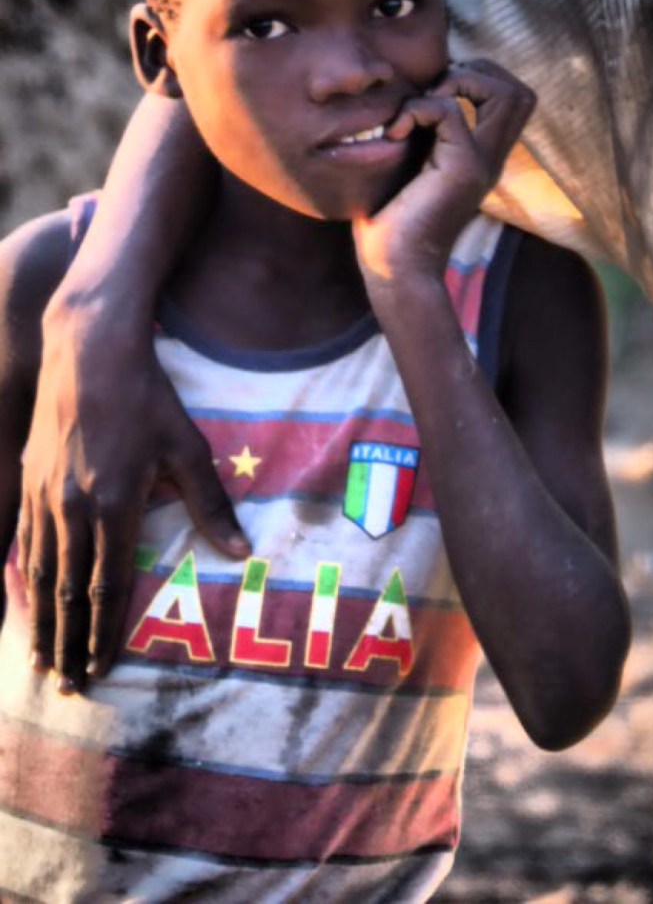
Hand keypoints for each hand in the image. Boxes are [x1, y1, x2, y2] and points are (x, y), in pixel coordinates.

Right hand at [20, 285, 249, 690]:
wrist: (89, 352)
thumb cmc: (149, 397)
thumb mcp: (188, 447)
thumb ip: (211, 504)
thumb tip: (243, 552)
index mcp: (114, 506)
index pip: (107, 586)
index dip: (103, 632)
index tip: (101, 670)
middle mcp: (72, 509)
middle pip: (67, 592)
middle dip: (68, 643)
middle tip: (68, 686)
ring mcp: (44, 496)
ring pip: (39, 573)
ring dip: (42, 621)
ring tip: (43, 660)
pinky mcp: (28, 481)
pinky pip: (23, 542)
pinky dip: (25, 579)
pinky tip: (26, 601)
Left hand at [353, 59, 535, 282]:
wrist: (395, 271)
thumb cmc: (392, 226)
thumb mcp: (411, 171)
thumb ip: (421, 138)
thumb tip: (402, 103)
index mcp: (483, 157)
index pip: (513, 99)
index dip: (479, 79)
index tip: (434, 96)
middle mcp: (492, 158)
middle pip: (520, 92)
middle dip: (475, 73)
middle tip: (434, 95)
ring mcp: (482, 163)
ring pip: (505, 93)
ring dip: (458, 83)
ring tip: (422, 108)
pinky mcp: (461, 169)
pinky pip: (449, 110)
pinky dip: (417, 109)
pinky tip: (395, 134)